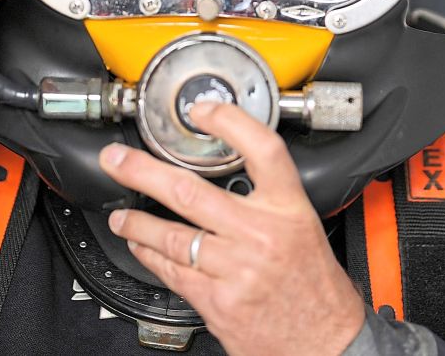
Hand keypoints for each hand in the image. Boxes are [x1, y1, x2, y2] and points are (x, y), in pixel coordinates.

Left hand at [99, 102, 365, 355]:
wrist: (328, 343)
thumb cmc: (315, 288)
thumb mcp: (305, 228)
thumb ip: (269, 200)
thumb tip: (225, 174)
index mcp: (289, 210)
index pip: (261, 150)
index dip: (228, 122)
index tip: (202, 111)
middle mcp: (261, 234)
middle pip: (190, 191)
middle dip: (142, 172)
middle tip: (116, 160)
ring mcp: (236, 269)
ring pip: (171, 236)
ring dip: (137, 223)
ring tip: (120, 215)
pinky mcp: (218, 302)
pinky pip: (173, 272)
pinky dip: (151, 257)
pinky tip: (141, 248)